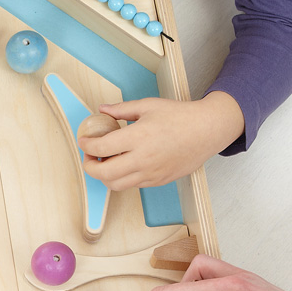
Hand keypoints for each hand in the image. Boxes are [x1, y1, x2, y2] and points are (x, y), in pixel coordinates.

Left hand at [78, 91, 244, 189]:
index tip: (84, 141)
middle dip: (89, 166)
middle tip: (89, 157)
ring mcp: (152, 173)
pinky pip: (133, 185)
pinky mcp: (159, 180)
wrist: (207, 130)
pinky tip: (123, 165)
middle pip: (104, 174)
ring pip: (116, 185)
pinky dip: (122, 178)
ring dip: (104, 176)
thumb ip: (121, 109)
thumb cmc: (180, 116)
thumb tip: (101, 109)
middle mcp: (143, 159)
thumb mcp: (148, 106)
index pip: (101, 148)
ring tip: (104, 163)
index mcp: (138, 137)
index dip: (87, 146)